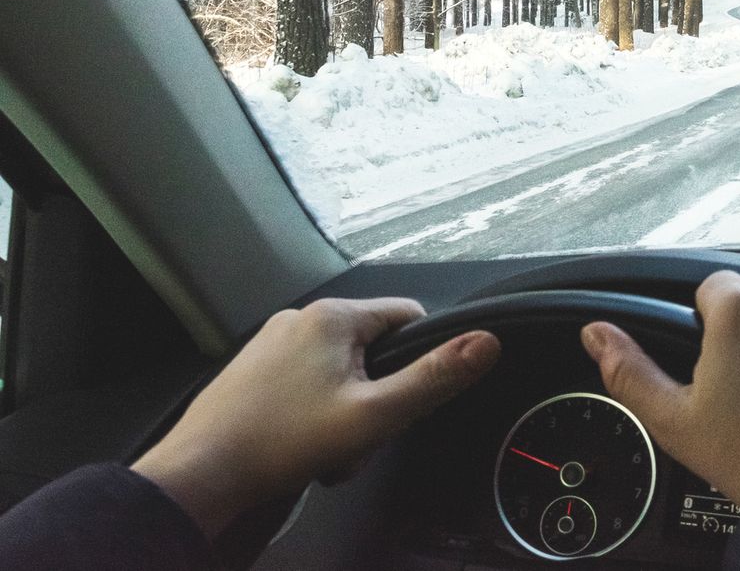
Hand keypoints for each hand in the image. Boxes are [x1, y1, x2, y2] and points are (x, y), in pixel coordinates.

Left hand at [134, 298, 498, 537]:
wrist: (200, 476)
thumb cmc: (282, 443)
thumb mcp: (375, 415)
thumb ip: (434, 378)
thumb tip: (486, 343)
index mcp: (333, 316)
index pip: (408, 318)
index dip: (418, 362)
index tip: (402, 400)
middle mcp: (300, 318)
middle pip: (373, 349)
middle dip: (377, 395)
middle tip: (360, 435)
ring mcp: (271, 343)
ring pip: (340, 370)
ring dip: (346, 409)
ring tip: (327, 447)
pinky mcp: (253, 370)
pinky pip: (307, 382)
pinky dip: (315, 413)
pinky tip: (301, 445)